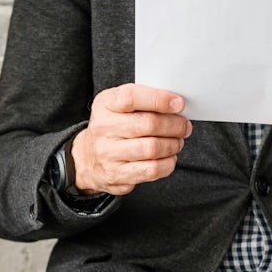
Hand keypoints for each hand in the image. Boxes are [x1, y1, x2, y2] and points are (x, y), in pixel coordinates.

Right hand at [67, 84, 192, 195]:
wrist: (87, 158)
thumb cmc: (111, 127)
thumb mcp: (117, 106)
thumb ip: (142, 101)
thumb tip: (176, 105)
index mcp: (105, 105)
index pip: (131, 97)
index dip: (159, 99)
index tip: (179, 103)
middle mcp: (103, 128)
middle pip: (148, 124)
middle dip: (175, 125)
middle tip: (184, 126)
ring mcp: (108, 154)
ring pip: (153, 148)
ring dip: (173, 145)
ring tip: (177, 142)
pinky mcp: (116, 174)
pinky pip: (151, 170)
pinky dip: (167, 164)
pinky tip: (169, 158)